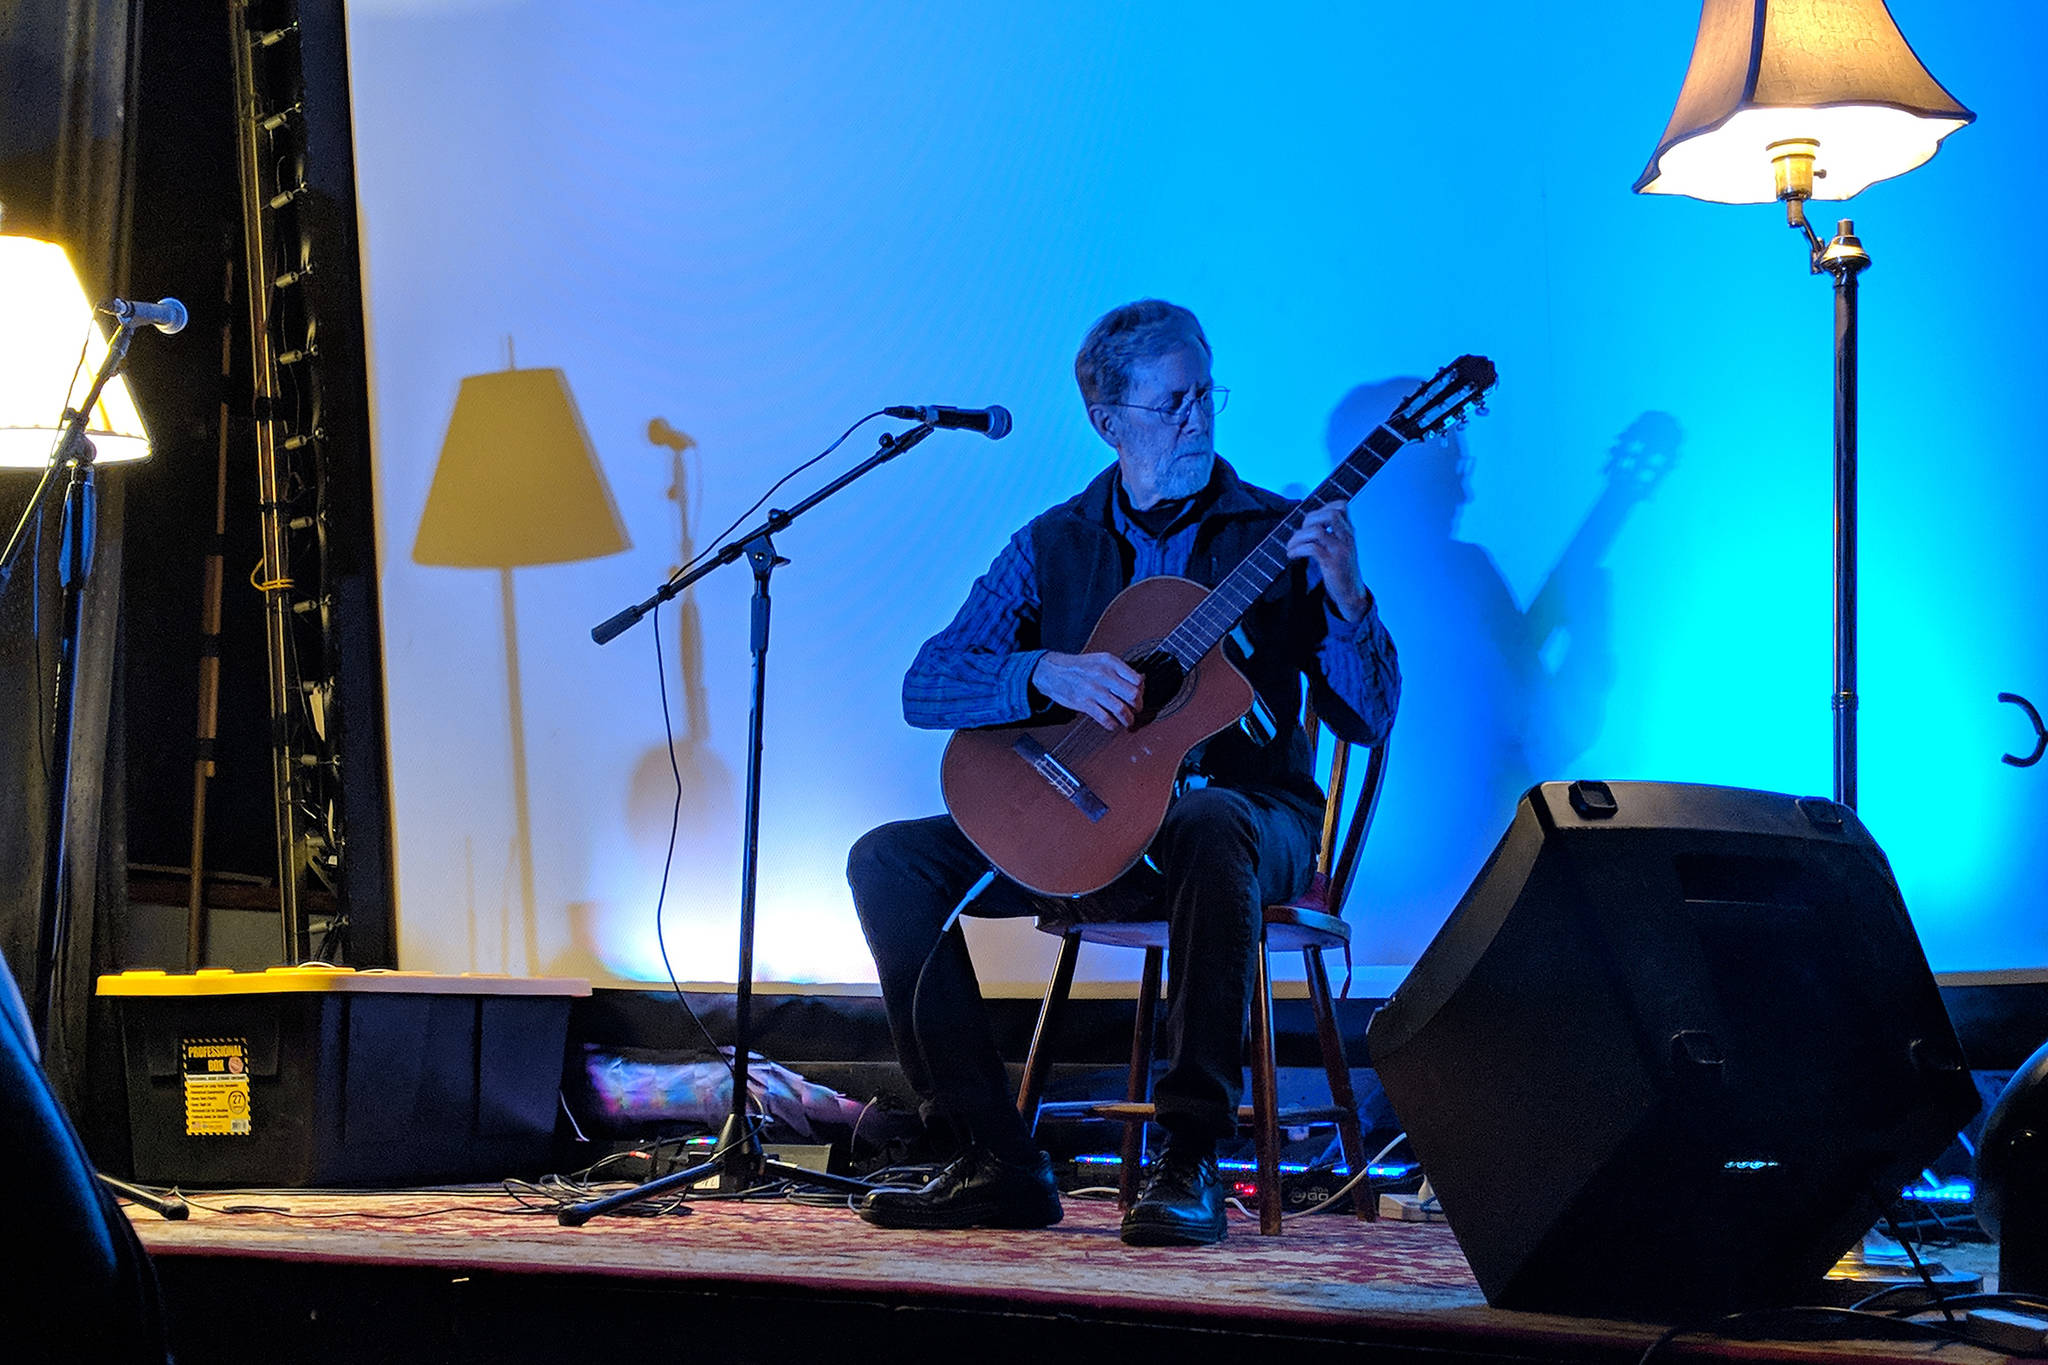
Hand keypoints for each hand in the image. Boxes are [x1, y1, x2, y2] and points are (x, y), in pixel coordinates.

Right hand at [1032, 651, 1142, 728]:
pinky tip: (1112, 724)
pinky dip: (1112, 725)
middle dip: (1138, 706)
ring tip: (1127, 721)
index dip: (1141, 691)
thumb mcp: (1100, 660)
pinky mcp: (1084, 703)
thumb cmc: (1078, 667)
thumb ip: (1119, 670)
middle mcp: (1103, 675)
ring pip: (1121, 709)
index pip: (1137, 679)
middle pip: (1133, 695)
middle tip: (1135, 710)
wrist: (1052, 671)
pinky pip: (1105, 718)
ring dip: (1128, 719)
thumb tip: (1140, 682)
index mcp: (1110, 662)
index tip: (1138, 696)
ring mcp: (1093, 689)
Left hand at [1286, 500, 1369, 620]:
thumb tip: (1307, 524)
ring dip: (1298, 537)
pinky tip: (1292, 555)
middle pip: (1329, 514)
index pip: (1342, 506)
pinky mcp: (1333, 563)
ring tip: (1291, 547)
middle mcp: (1347, 537)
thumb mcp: (1340, 548)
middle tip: (1300, 534)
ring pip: (1317, 531)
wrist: (1352, 594)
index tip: (1310, 521)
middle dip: (1308, 520)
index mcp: (1349, 532)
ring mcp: (1341, 549)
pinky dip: (1297, 549)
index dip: (1323, 507)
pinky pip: (1312, 548)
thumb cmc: (1342, 570)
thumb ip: (1331, 534)